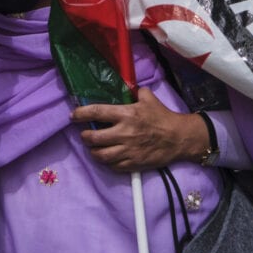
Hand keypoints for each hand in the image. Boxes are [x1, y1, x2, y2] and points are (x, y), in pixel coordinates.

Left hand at [71, 88, 207, 172]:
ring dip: (93, 152)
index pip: (96, 112)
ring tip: (93, 148)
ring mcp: (128, 150)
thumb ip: (134, 92)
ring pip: (100, 155)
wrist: (179, 138)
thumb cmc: (162, 117)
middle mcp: (124, 133)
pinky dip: (107, 162)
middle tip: (85, 135)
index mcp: (126, 114)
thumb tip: (125, 86)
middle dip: (85, 137)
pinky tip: (108, 157)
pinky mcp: (133, 163)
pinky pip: (113, 166)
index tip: (74, 116)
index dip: (81, 114)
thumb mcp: (148, 98)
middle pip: (93, 138)